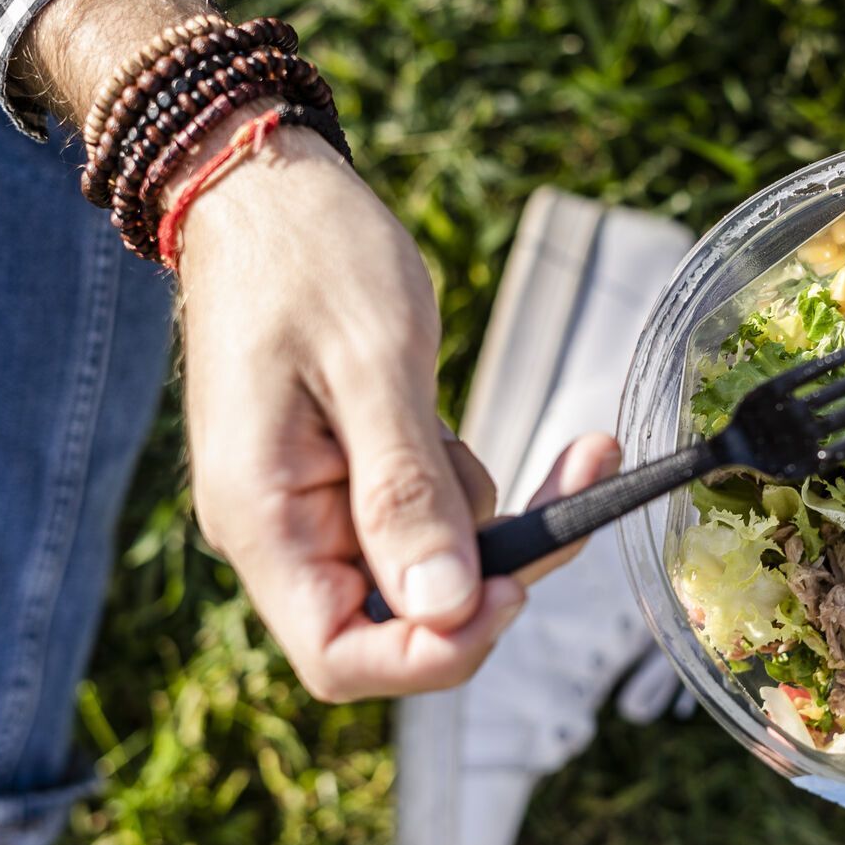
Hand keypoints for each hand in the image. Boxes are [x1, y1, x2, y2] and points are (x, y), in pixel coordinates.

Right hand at [174, 120, 619, 700]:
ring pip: (421, 571)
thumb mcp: (375, 367)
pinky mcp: (340, 478)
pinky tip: (459, 418)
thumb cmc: (311, 257)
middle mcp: (277, 531)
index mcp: (263, 517)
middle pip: (396, 622)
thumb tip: (447, 609)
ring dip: (491, 523)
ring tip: (547, 441)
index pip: (341, 658)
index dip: (436, 651)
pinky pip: (417, 519)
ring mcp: (308, 507)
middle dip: (494, 573)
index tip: (516, 589)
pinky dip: (464, 488)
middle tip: (580, 488)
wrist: (263, 187)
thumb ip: (408, 493)